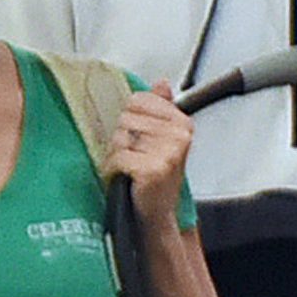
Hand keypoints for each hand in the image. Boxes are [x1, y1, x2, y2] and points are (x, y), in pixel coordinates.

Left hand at [112, 89, 197, 232]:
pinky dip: (114, 169)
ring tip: (130, 167)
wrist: (158, 214)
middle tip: (134, 157)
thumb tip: (162, 83)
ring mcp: (167, 153)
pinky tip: (126, 177)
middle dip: (123, 138)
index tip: (139, 138)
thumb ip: (162, 107)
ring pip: (120, 136)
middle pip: (127, 118)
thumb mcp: (164, 138)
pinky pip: (118, 157)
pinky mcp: (152, 169)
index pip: (139, 100)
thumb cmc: (158, 178)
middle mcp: (178, 135)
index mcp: (182, 123)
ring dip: (118, 154)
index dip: (130, 119)